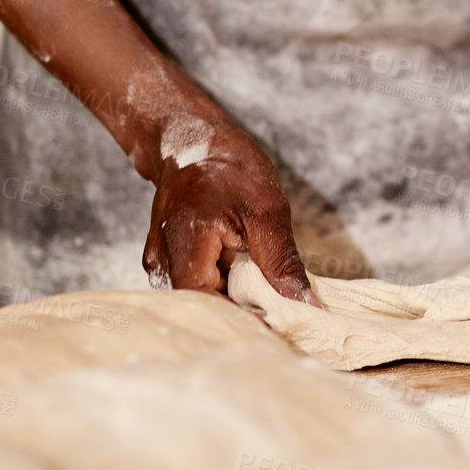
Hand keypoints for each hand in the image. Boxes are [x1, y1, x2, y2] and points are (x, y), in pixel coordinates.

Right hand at [130, 108, 320, 306]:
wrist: (196, 142)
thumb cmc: (230, 167)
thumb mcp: (267, 212)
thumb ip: (282, 263)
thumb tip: (306, 304)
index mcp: (184, 241)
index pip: (207, 301)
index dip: (242, 319)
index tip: (278, 326)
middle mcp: (163, 258)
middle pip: (203, 306)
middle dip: (242, 317)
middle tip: (283, 322)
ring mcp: (163, 261)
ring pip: (202, 299)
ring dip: (235, 305)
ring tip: (270, 306)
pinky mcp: (171, 262)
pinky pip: (200, 287)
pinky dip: (226, 292)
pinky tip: (251, 291)